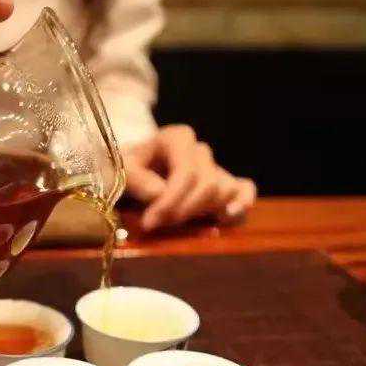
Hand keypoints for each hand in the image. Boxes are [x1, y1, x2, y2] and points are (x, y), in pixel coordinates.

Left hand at [123, 125, 256, 231]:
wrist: (131, 175)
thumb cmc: (125, 172)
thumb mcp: (120, 171)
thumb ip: (136, 178)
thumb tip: (159, 192)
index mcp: (177, 139)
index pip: (186, 172)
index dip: (171, 201)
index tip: (149, 222)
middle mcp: (200, 150)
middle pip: (208, 185)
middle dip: (184, 210)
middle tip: (157, 226)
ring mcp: (215, 167)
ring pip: (225, 192)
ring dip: (203, 212)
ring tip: (176, 223)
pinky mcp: (225, 183)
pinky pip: (245, 190)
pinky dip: (241, 203)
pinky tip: (226, 216)